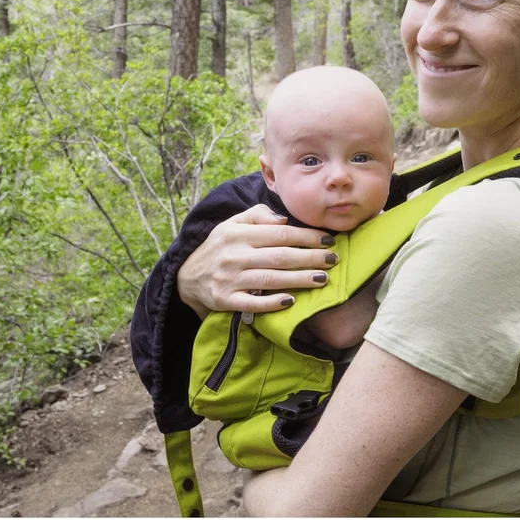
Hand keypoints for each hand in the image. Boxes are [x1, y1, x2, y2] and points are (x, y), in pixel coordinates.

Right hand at [177, 204, 337, 318]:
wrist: (186, 277)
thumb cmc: (218, 247)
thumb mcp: (231, 224)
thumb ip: (257, 216)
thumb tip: (284, 219)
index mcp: (238, 233)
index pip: (280, 234)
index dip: (306, 237)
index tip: (328, 240)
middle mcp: (234, 255)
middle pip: (279, 256)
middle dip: (310, 258)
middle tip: (333, 260)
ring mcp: (229, 279)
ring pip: (269, 279)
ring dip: (298, 279)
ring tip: (322, 279)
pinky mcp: (225, 300)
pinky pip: (251, 303)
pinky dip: (271, 303)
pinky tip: (290, 302)